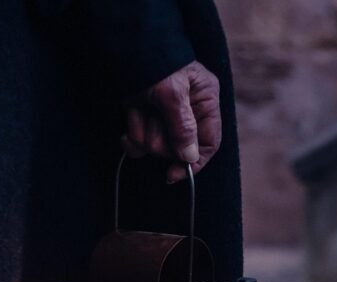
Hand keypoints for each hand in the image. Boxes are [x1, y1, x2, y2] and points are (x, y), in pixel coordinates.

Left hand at [123, 61, 221, 183]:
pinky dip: (131, 138)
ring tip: (141, 109)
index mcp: (205, 101)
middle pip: (178, 149)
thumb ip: (183, 126)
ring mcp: (165, 120)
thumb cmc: (157, 65)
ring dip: (143, 132)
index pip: (209, 142)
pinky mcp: (146, 122)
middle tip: (153, 117)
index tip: (174, 174)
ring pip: (155, 148)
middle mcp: (188, 113)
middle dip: (160, 138)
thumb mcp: (173, 94)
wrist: (127, 51)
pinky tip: (128, 122)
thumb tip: (190, 157)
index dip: (194, 162)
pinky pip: (140, 146)